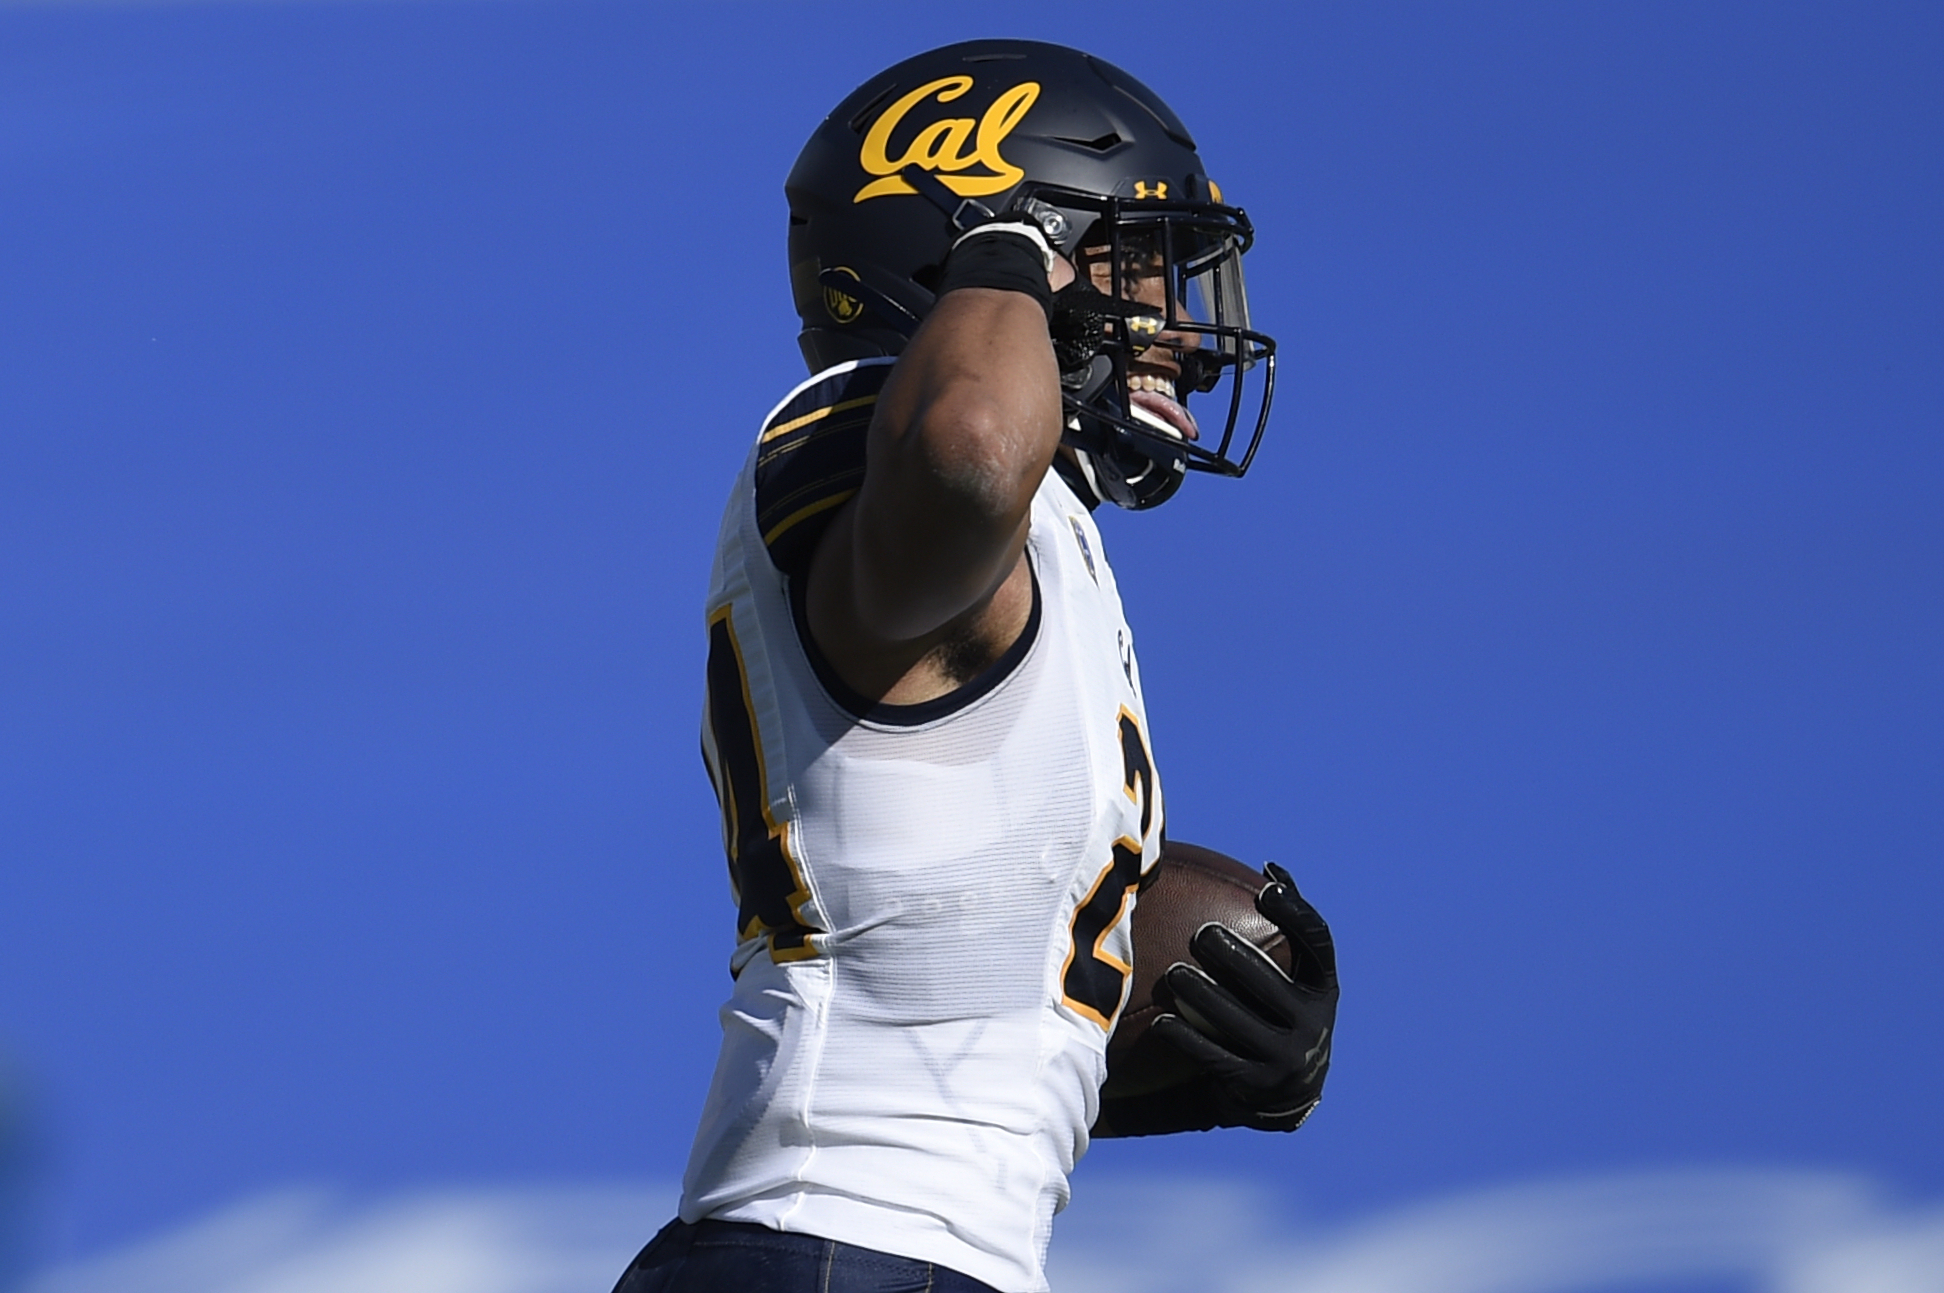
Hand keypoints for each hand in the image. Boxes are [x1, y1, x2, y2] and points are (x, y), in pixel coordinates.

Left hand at [1149, 862, 1337, 1129]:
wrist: (1286, 1091)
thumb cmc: (1282, 1009)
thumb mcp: (1297, 975)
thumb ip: (1285, 926)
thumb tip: (1270, 867)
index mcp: (1323, 987)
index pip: (1318, 944)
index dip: (1295, 915)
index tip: (1266, 890)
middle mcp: (1314, 1023)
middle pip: (1271, 985)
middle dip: (1235, 958)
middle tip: (1201, 934)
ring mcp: (1288, 1058)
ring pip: (1240, 1023)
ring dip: (1203, 997)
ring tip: (1173, 974)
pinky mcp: (1258, 1085)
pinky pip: (1217, 1058)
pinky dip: (1188, 1038)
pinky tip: (1161, 1021)